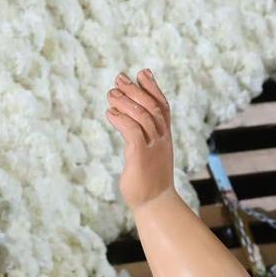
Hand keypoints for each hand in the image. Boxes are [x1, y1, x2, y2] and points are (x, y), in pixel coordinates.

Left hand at [106, 70, 175, 210]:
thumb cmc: (149, 181)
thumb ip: (144, 138)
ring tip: (111, 94)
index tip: (142, 72)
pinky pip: (133, 131)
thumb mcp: (149, 155)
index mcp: (165, 137)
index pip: (163, 106)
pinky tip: (110, 113)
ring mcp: (153, 147)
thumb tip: (131, 125)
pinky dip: (121, 119)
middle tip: (119, 79)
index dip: (153, 87)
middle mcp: (161, 139)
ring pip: (143, 116)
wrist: (155, 204)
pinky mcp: (141, 156)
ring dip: (126, 102)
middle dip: (135, 90)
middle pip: (152, 107)